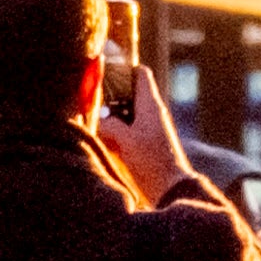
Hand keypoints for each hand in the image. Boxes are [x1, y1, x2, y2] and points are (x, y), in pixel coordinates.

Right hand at [91, 53, 191, 206]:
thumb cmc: (152, 162)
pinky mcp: (144, 146)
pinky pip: (125, 133)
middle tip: (89, 104)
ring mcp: (148, 130)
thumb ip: (109, 125)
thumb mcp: (126, 140)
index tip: (103, 74)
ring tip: (92, 124)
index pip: (140, 74)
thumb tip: (97, 120)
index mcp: (150, 105)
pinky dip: (113, 135)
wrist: (170, 190)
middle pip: (127, 95)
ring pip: (124, 115)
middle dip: (108, 99)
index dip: (123, 69)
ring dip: (109, 119)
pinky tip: (101, 143)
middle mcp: (151, 114)